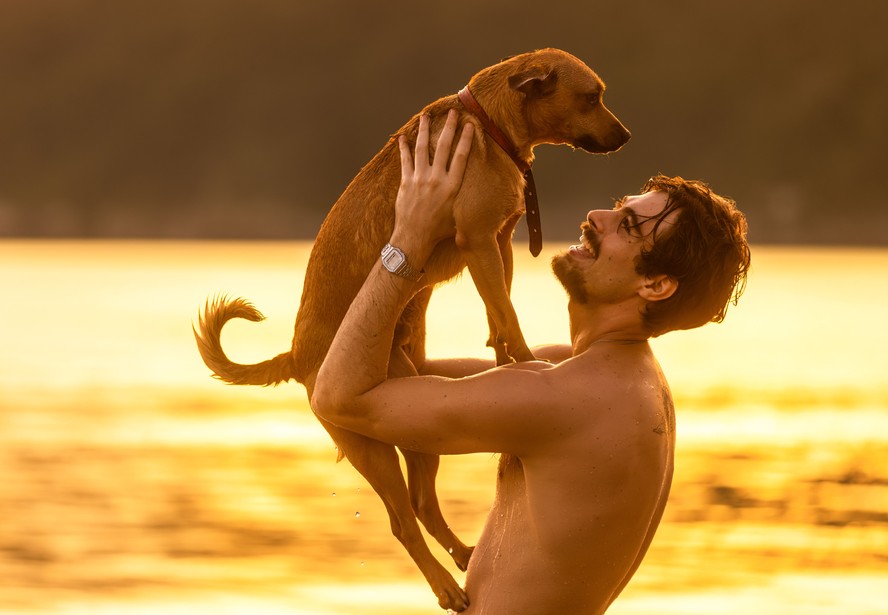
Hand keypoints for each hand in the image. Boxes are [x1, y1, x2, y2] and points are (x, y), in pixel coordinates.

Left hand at [393, 109, 473, 252]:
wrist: (414, 238)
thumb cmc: (439, 231)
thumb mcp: (459, 217)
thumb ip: (470, 207)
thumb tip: (496, 213)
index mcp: (452, 187)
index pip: (461, 157)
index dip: (466, 139)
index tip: (470, 124)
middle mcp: (436, 179)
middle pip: (443, 147)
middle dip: (449, 127)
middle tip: (453, 112)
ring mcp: (420, 179)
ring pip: (422, 149)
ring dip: (425, 130)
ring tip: (426, 116)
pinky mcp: (406, 183)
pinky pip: (405, 160)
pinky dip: (404, 148)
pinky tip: (403, 137)